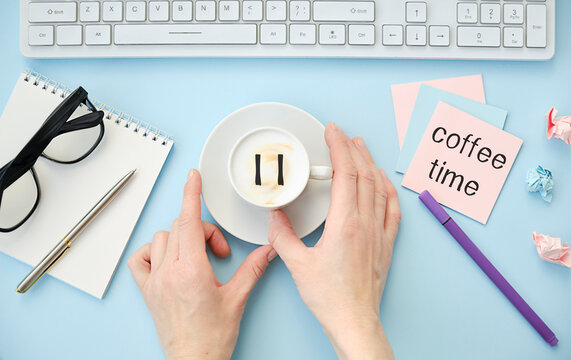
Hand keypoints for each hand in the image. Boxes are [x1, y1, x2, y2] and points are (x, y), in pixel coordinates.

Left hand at [128, 170, 275, 359]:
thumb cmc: (212, 338)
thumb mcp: (237, 299)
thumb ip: (253, 269)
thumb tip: (268, 250)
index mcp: (192, 271)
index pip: (190, 221)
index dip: (192, 194)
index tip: (193, 177)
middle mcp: (169, 272)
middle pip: (180, 227)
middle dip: (203, 229)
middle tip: (219, 250)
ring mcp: (155, 281)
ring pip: (161, 239)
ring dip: (181, 239)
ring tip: (197, 257)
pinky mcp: (148, 291)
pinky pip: (140, 260)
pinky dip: (153, 252)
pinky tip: (168, 260)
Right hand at [268, 123, 400, 359]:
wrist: (354, 321)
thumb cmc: (330, 297)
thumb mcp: (297, 264)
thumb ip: (282, 236)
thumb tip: (275, 216)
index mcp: (345, 225)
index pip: (346, 174)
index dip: (339, 148)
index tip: (332, 132)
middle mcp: (366, 225)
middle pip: (364, 175)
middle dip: (353, 149)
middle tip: (343, 134)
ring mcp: (379, 233)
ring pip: (380, 188)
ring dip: (371, 164)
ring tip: (362, 148)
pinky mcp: (386, 244)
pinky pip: (392, 209)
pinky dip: (388, 189)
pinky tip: (383, 181)